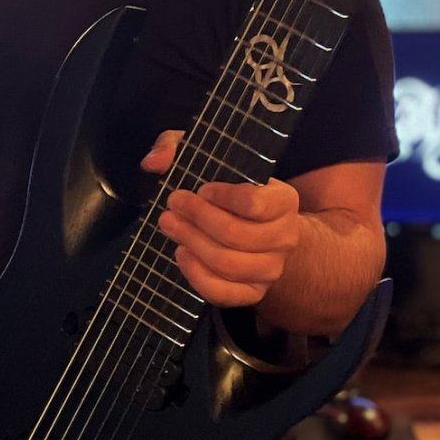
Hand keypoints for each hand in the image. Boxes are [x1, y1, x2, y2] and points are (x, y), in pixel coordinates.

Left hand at [140, 128, 301, 308]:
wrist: (260, 230)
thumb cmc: (229, 190)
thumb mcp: (206, 156)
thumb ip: (176, 146)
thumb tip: (153, 162)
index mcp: (284, 200)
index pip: (254, 203)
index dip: (222, 197)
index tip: (202, 189)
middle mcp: (286, 236)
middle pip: (236, 235)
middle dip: (197, 219)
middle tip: (172, 206)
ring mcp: (272, 268)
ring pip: (228, 264)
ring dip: (192, 243)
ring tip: (171, 226)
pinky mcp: (253, 292)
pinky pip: (223, 293)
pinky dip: (196, 276)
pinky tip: (181, 254)